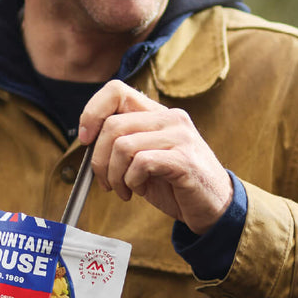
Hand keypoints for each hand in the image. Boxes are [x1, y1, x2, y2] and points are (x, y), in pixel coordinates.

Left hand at [77, 81, 232, 234]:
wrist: (212, 207)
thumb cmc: (175, 184)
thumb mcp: (145, 156)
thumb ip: (122, 142)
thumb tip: (86, 140)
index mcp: (158, 113)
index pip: (116, 90)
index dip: (92, 113)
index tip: (85, 139)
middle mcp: (170, 118)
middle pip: (113, 125)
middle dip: (98, 160)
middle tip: (105, 182)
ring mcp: (180, 137)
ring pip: (122, 146)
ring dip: (114, 176)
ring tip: (124, 189)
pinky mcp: (184, 160)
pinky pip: (140, 164)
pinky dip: (131, 182)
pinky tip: (140, 191)